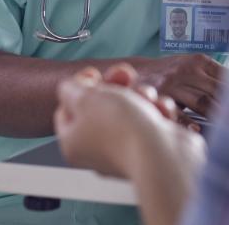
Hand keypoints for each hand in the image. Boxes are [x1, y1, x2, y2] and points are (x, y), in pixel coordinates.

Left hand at [54, 65, 203, 180]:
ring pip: (129, 110)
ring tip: (147, 97)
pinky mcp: (151, 149)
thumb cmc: (121, 129)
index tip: (94, 74)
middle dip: (115, 86)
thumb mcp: (87, 98)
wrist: (161, 154)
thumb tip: (69, 89)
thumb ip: (71, 89)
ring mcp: (125, 151)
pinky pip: (151, 121)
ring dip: (140, 95)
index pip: (67, 109)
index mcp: (73, 142)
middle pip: (100, 107)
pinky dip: (157, 111)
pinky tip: (161, 112)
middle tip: (125, 75)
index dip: (79, 87)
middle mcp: (96, 150)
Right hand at [131, 54, 224, 118]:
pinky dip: (188, 123)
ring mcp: (173, 84)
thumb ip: (214, 76)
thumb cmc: (172, 73)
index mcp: (199, 61)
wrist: (136, 73)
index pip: (227, 75)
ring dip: (218, 115)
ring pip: (202, 102)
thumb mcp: (191, 65)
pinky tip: (198, 131)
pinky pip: (177, 112)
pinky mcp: (159, 97)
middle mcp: (188, 70)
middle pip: (218, 90)